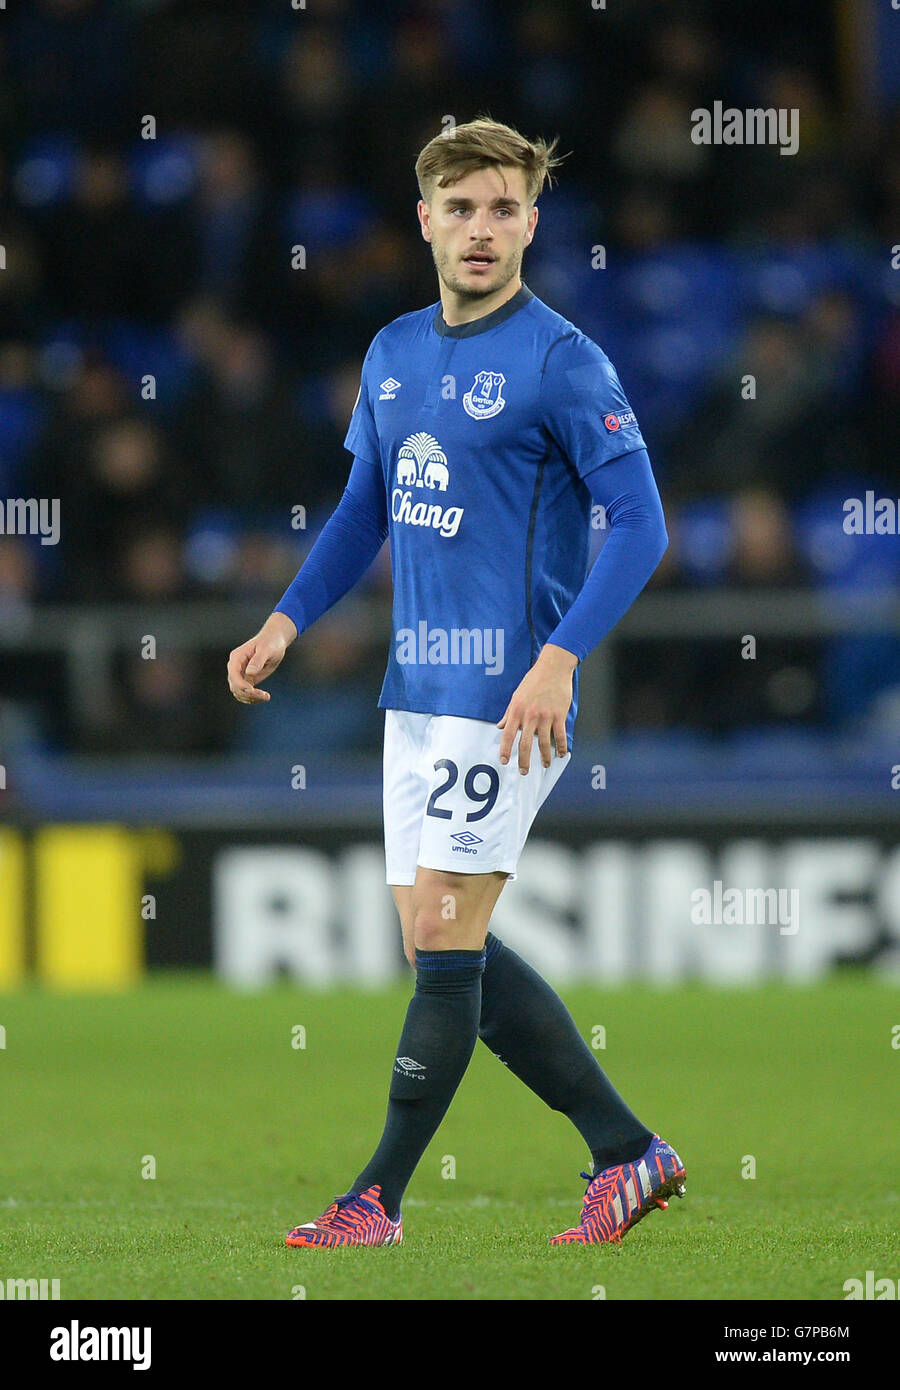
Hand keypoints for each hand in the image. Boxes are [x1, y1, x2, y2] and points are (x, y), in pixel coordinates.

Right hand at [227, 612, 296, 704]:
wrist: (275, 641)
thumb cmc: (270, 642)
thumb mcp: (266, 649)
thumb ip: (258, 660)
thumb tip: (250, 672)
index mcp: (237, 657)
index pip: (233, 674)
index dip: (241, 684)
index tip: (252, 690)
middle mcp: (236, 667)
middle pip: (235, 686)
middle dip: (247, 694)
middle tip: (264, 695)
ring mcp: (241, 674)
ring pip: (239, 692)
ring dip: (250, 698)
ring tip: (265, 697)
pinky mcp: (247, 679)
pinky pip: (245, 693)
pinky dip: (253, 698)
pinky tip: (263, 697)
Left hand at [497, 643, 576, 773]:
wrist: (552, 667)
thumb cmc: (534, 680)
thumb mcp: (516, 695)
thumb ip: (509, 713)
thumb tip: (500, 726)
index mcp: (517, 710)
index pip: (507, 734)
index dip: (505, 750)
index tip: (504, 761)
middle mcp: (530, 715)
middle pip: (525, 744)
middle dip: (524, 761)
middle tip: (524, 772)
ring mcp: (545, 716)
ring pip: (544, 743)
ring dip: (544, 757)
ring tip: (545, 764)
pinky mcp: (559, 715)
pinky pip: (560, 735)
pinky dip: (561, 747)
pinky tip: (561, 754)